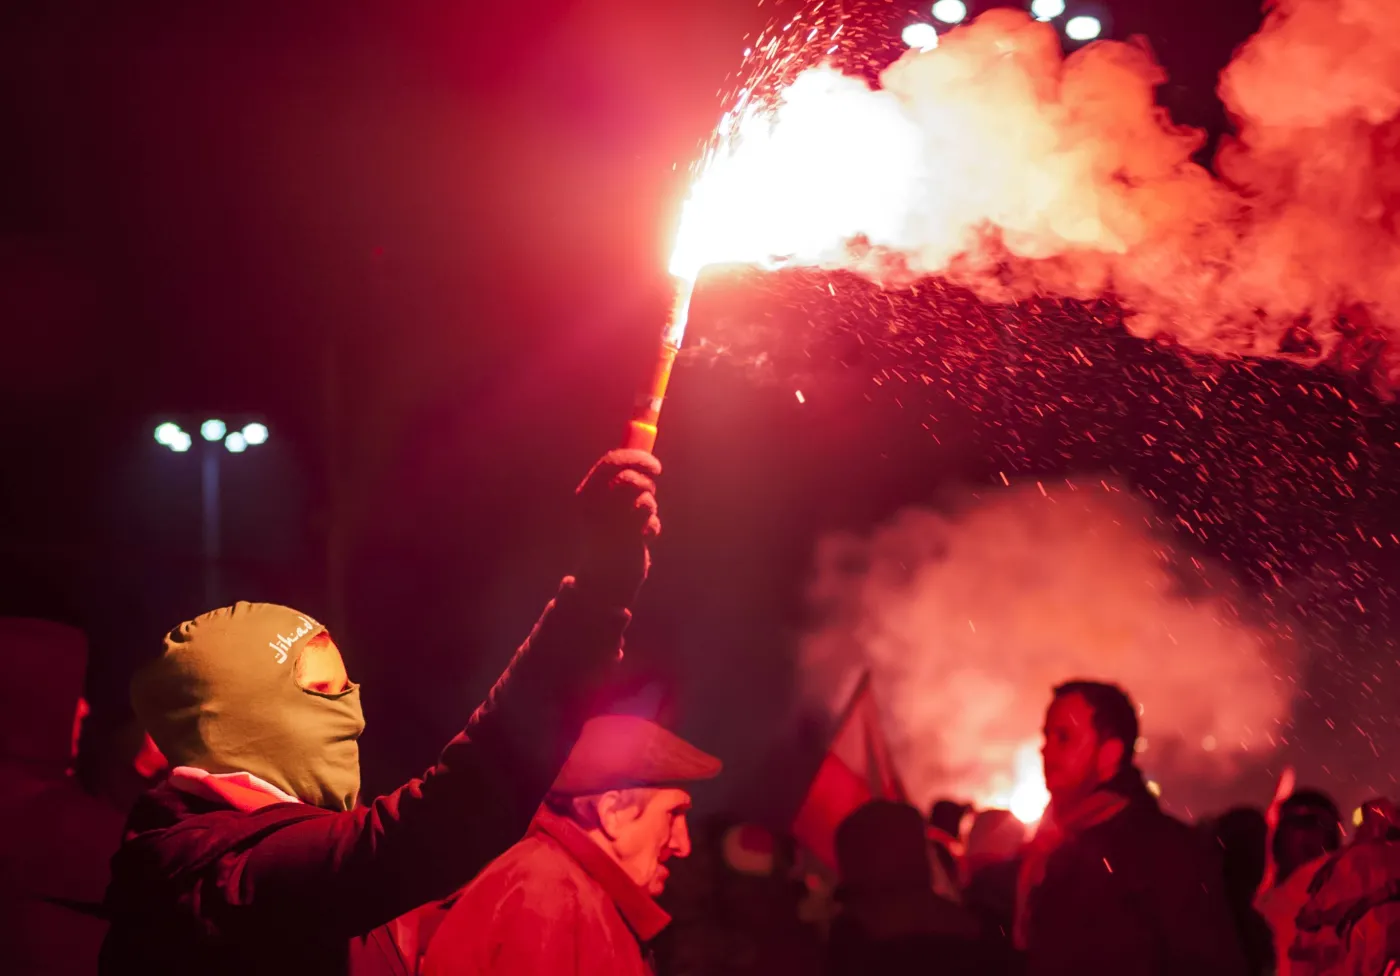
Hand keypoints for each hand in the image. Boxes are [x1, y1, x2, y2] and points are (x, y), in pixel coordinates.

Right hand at [573, 450, 661, 607]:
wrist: (603, 582)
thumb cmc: (608, 540)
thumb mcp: (606, 508)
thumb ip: (619, 485)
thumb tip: (643, 459)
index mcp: (585, 495)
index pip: (610, 462)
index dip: (635, 456)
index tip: (653, 464)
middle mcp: (593, 506)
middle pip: (628, 476)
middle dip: (646, 481)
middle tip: (652, 487)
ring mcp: (609, 521)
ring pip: (642, 496)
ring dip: (649, 505)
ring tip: (641, 520)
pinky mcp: (626, 537)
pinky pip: (650, 517)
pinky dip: (652, 525)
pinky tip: (643, 538)